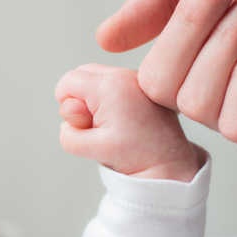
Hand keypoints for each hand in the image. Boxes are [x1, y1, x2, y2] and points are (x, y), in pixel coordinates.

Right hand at [55, 64, 200, 181]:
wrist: (169, 163)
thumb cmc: (135, 156)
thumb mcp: (90, 149)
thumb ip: (69, 132)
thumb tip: (70, 112)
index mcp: (110, 86)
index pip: (68, 82)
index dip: (67, 105)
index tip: (85, 124)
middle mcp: (125, 75)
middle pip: (82, 73)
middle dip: (79, 98)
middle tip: (96, 124)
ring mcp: (137, 77)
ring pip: (98, 76)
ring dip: (94, 98)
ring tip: (111, 123)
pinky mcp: (144, 84)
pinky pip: (114, 82)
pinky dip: (110, 98)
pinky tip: (123, 119)